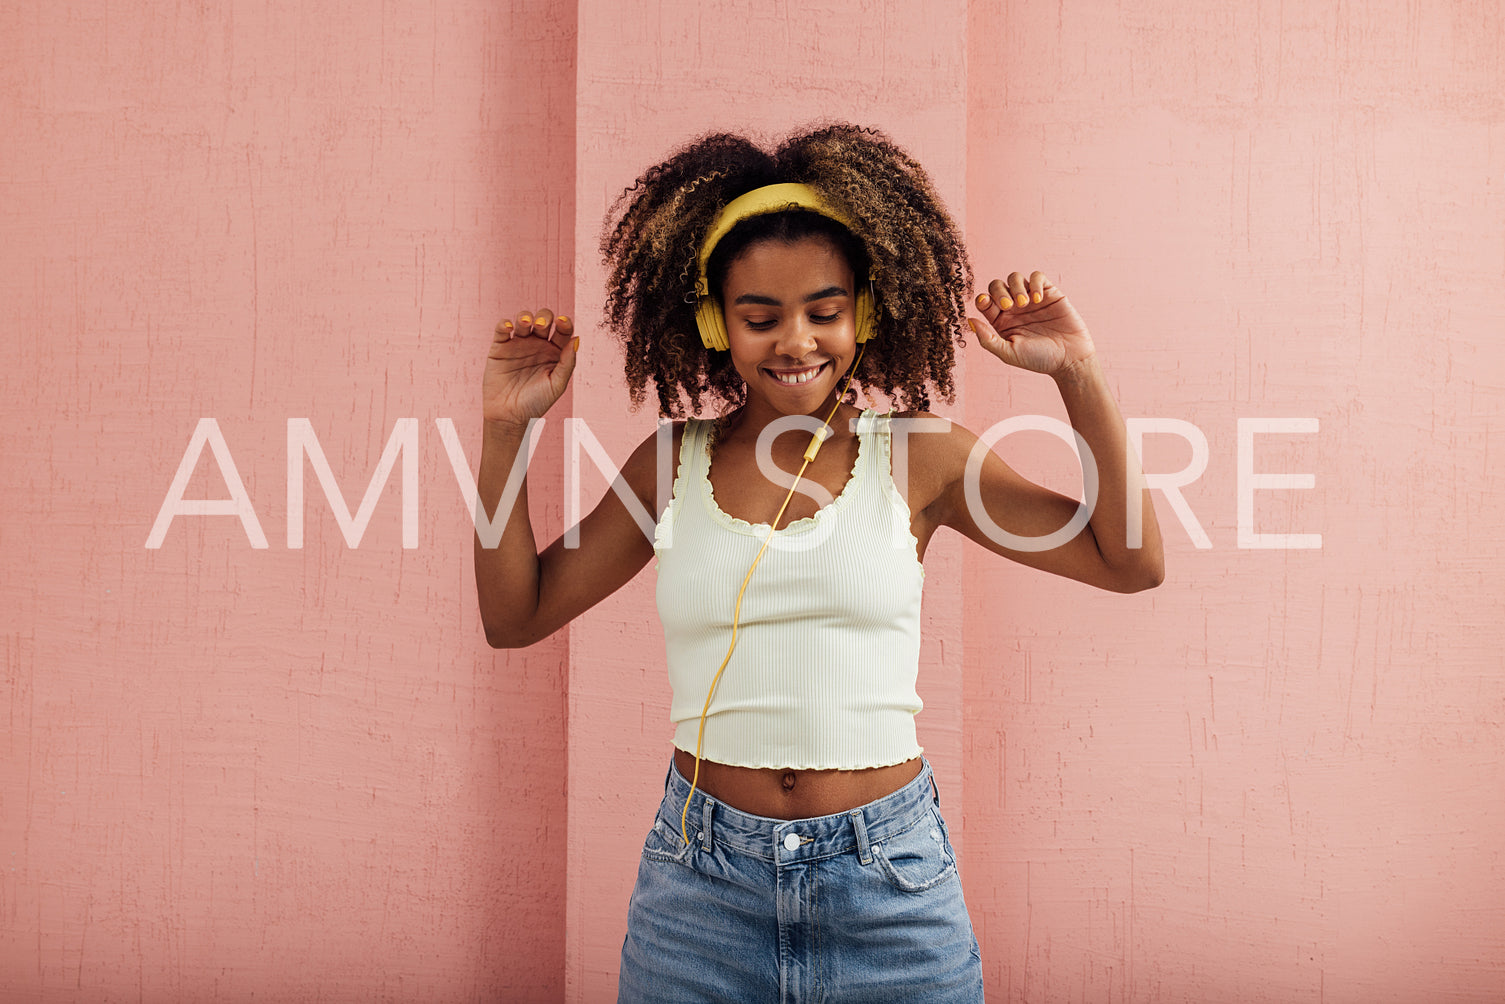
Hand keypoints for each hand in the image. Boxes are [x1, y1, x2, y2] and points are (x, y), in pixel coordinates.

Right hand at [482, 308, 578, 426]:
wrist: (509, 416)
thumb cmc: (537, 403)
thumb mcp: (557, 385)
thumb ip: (568, 362)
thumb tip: (576, 338)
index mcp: (555, 352)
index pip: (563, 330)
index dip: (565, 322)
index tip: (562, 322)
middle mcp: (538, 344)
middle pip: (544, 320)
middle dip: (544, 317)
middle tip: (541, 326)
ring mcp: (518, 344)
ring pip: (523, 319)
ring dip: (525, 316)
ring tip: (526, 323)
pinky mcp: (499, 347)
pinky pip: (501, 329)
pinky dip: (503, 324)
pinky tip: (508, 328)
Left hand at [968, 272, 1095, 376]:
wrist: (1070, 359)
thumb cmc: (1039, 359)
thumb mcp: (1009, 353)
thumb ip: (987, 339)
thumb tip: (969, 320)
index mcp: (1001, 321)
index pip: (984, 301)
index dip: (982, 298)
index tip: (986, 303)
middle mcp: (1014, 308)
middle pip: (996, 285)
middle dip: (999, 292)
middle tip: (1009, 306)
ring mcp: (1031, 299)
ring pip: (1015, 277)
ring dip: (1016, 287)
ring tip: (1025, 303)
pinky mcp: (1049, 293)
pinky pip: (1037, 276)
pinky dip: (1034, 283)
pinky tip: (1038, 299)